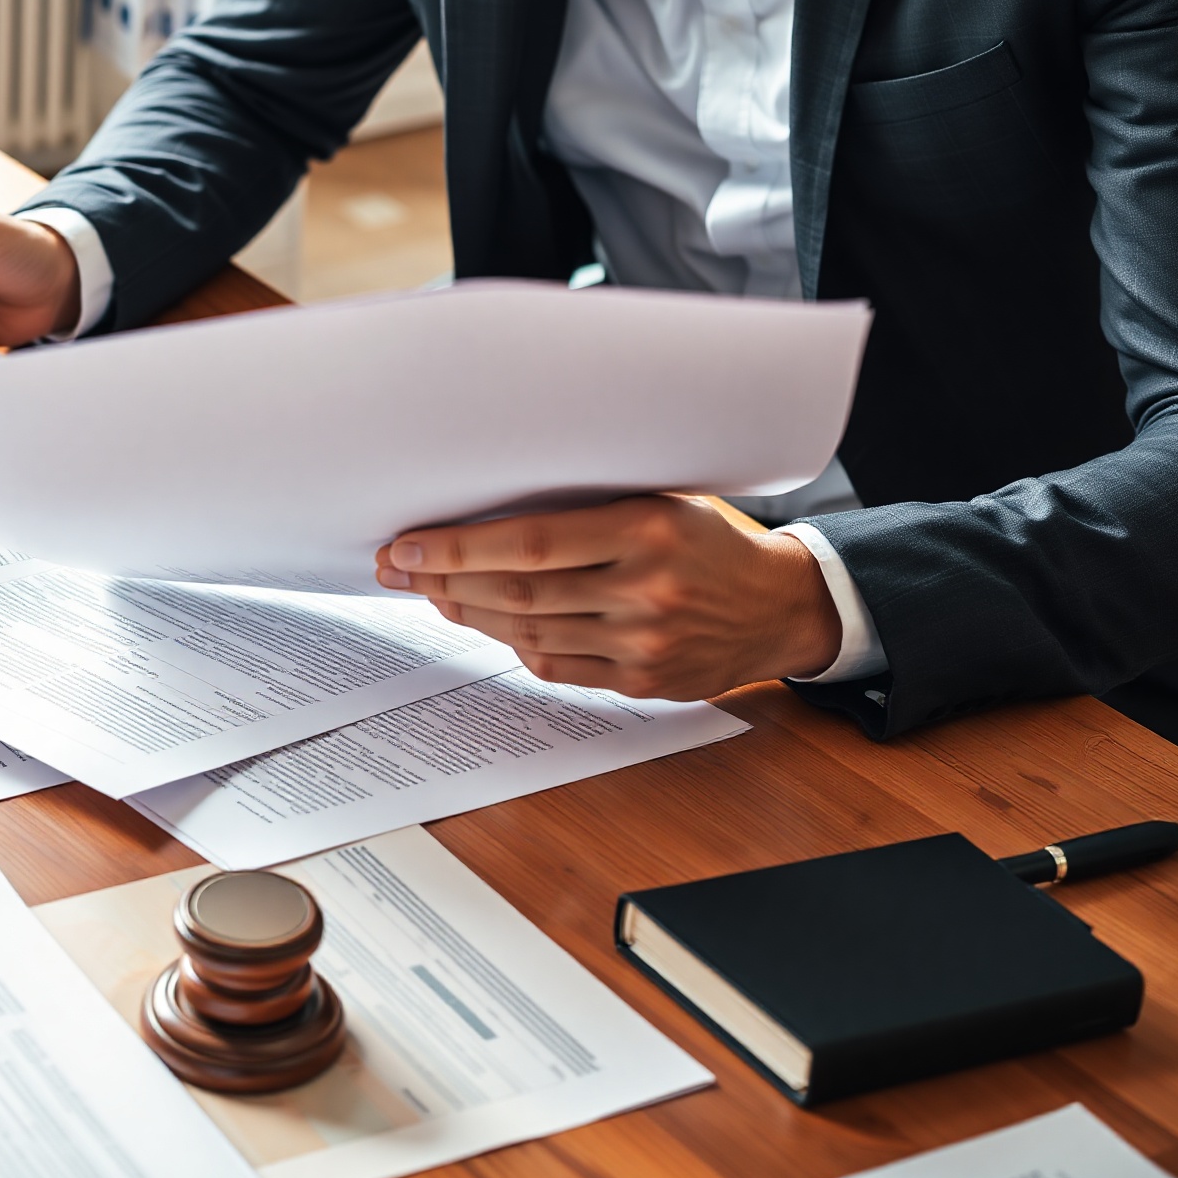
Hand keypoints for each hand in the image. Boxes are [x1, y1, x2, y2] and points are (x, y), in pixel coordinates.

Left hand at [375, 495, 841, 699]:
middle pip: (520, 591)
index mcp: (646, 528)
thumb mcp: (660, 496)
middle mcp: (645, 588)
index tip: (411, 542)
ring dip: (468, 611)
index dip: (462, 546)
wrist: (778, 605)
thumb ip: (590, 500)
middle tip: (399, 566)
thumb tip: (492, 498)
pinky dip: (513, 643)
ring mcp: (644, 642)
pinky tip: (483, 621)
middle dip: (445, 579)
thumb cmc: (708, 539)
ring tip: (428, 590)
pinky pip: (557, 666)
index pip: (532, 541)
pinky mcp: (644, 681)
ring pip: (529, 631)